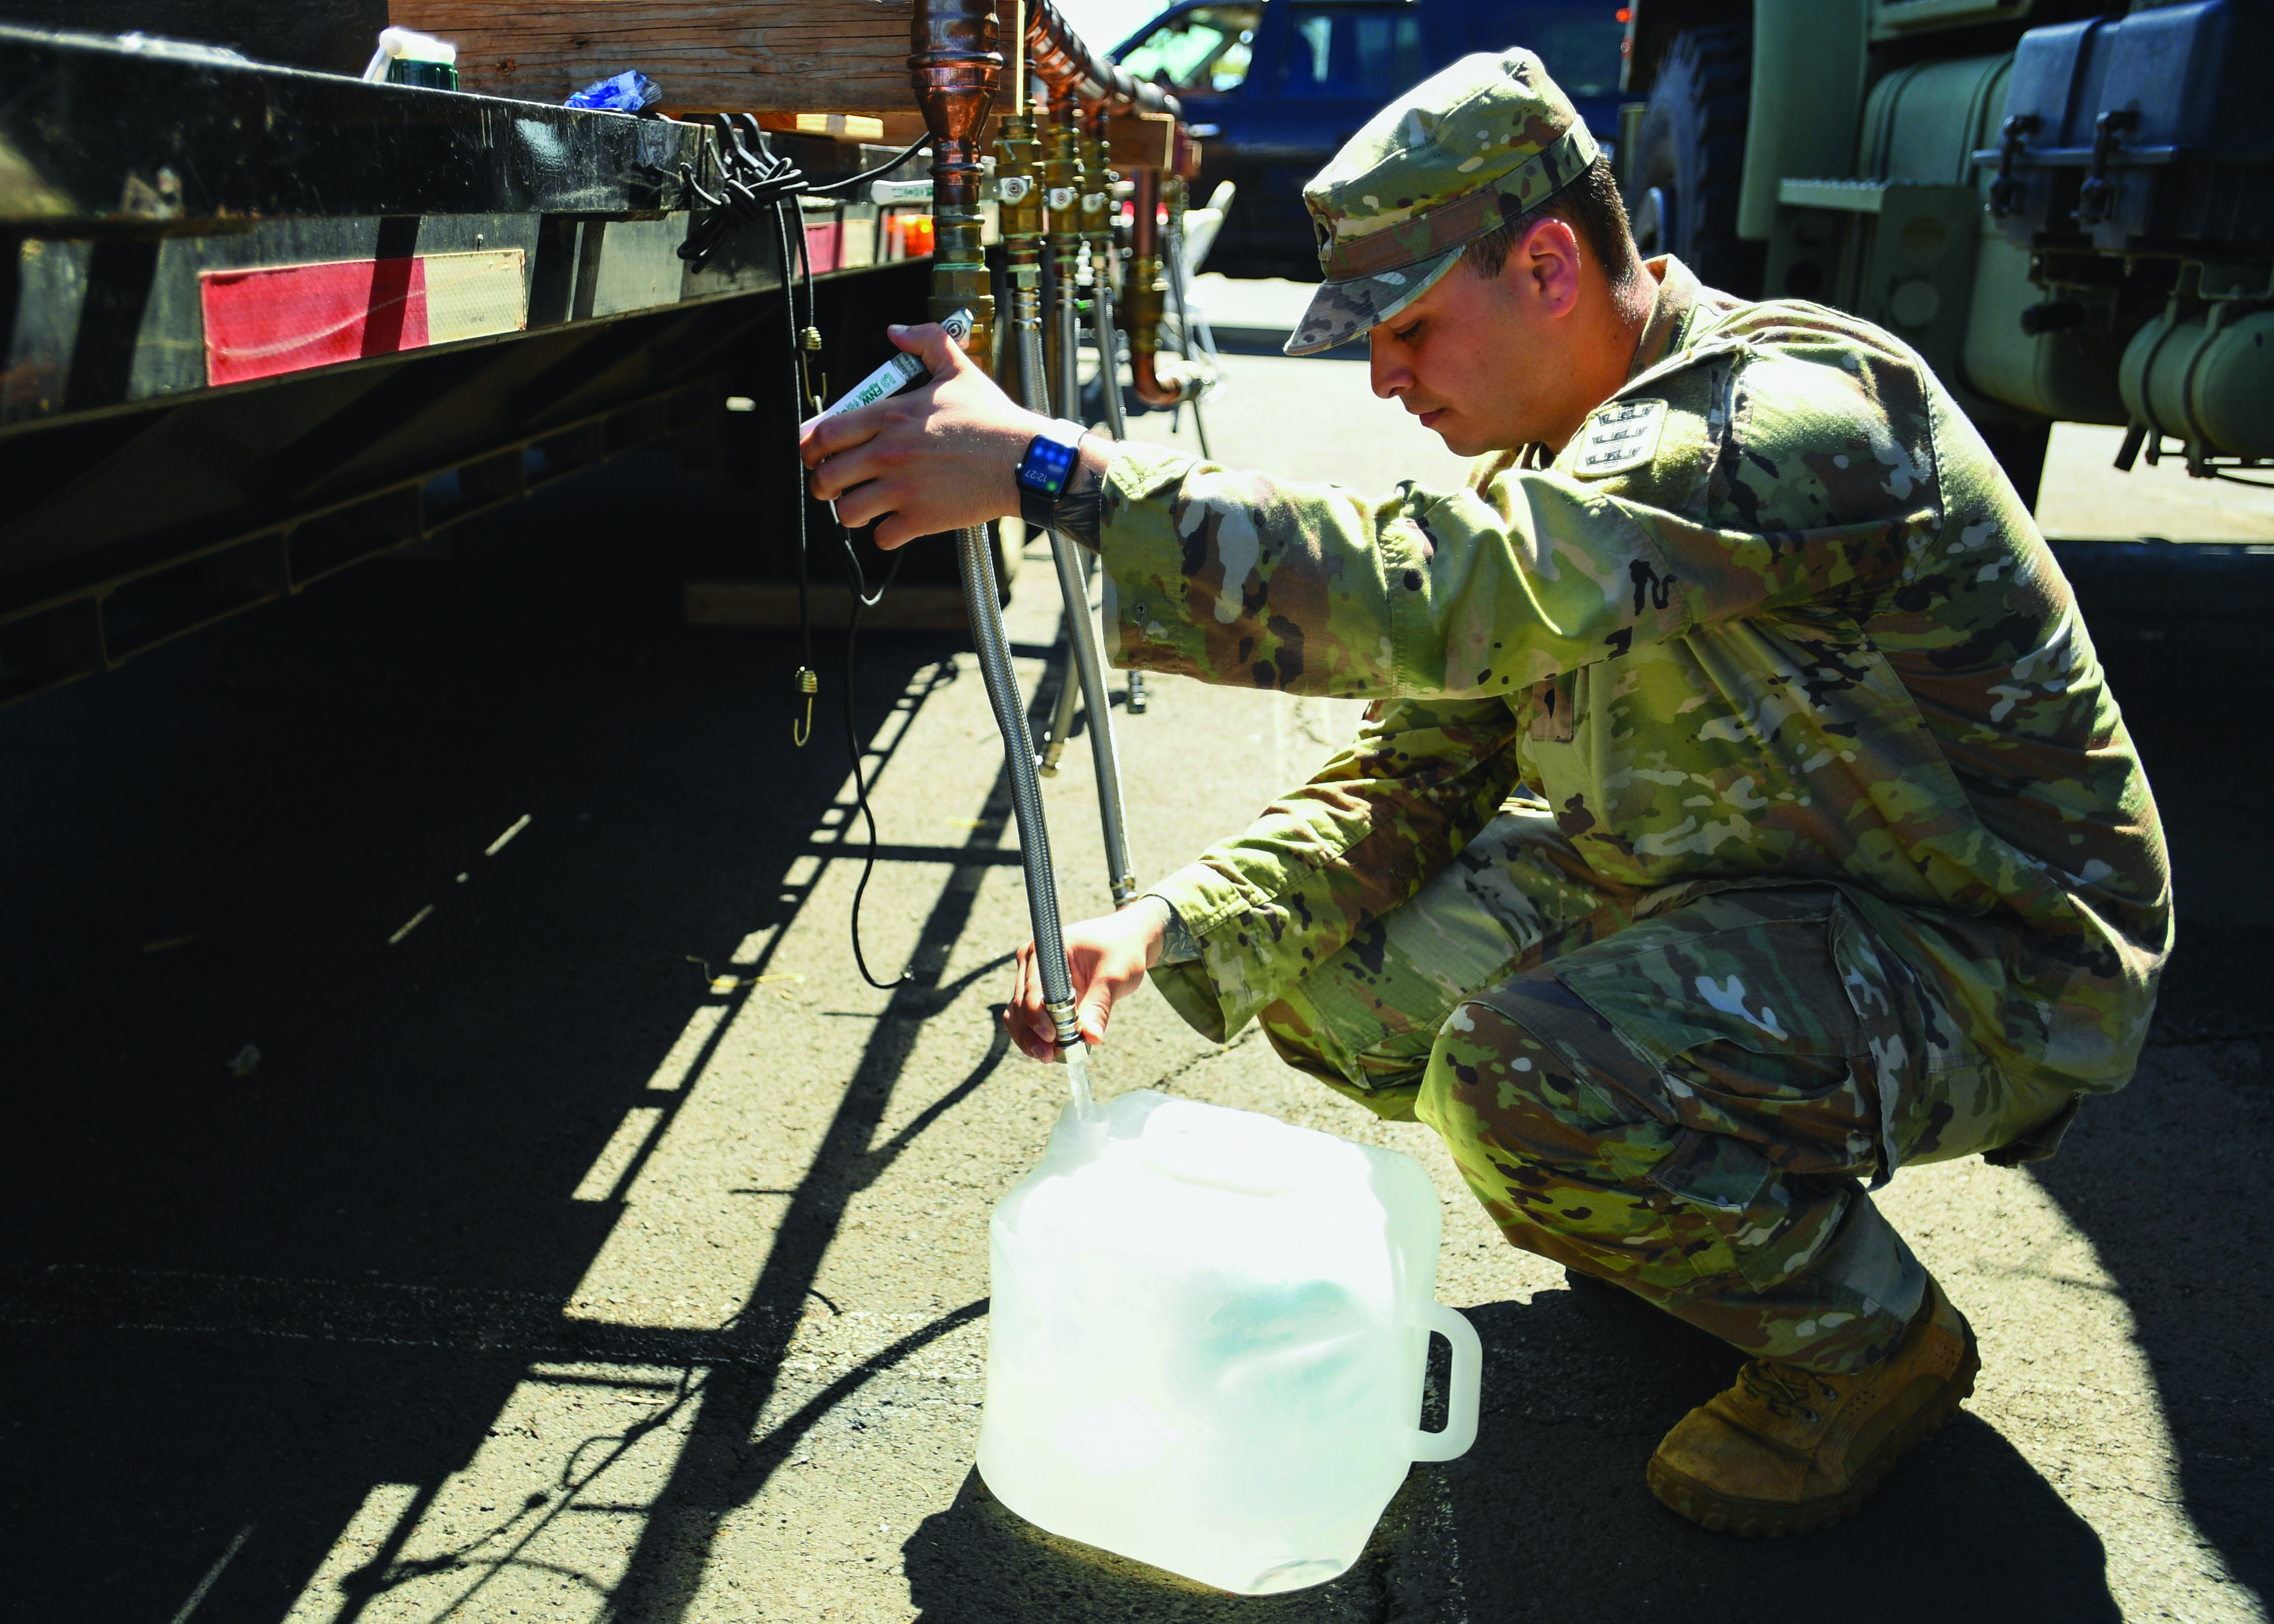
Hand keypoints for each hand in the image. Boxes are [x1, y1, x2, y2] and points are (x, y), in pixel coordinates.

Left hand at [799, 322, 1048, 547]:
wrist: (1023, 460)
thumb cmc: (992, 419)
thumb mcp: (958, 369)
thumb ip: (925, 341)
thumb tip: (895, 330)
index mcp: (891, 416)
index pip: (825, 434)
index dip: (809, 449)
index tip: (812, 456)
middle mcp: (889, 453)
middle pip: (827, 477)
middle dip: (823, 485)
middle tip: (834, 486)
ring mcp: (903, 489)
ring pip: (847, 512)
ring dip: (850, 511)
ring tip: (864, 506)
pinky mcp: (921, 518)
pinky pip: (882, 537)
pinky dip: (885, 534)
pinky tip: (896, 523)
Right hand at [1005, 899, 1169, 1061]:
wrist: (1127, 940)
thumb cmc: (1121, 950)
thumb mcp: (1115, 976)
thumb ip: (1100, 1006)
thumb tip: (1092, 1038)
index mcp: (1046, 949)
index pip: (1033, 987)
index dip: (1037, 1015)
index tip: (1052, 1037)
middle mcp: (1031, 962)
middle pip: (1020, 1004)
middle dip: (1032, 1033)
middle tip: (1050, 1056)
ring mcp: (1031, 978)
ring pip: (1017, 1015)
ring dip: (1029, 1039)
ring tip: (1049, 1057)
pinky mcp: (1038, 994)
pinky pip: (1026, 1020)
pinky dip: (1034, 1037)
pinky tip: (1050, 1051)